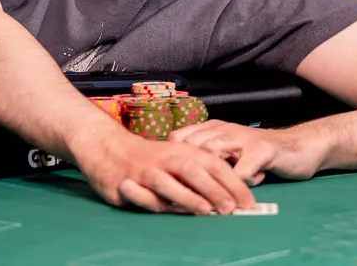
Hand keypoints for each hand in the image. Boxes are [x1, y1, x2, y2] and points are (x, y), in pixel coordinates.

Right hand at [74, 131, 255, 215]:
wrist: (108, 147)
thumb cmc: (151, 158)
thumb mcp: (178, 158)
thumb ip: (202, 176)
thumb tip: (232, 198)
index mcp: (184, 152)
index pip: (213, 165)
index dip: (232, 183)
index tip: (248, 202)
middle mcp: (166, 160)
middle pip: (192, 172)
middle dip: (213, 190)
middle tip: (230, 208)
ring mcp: (145, 172)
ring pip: (167, 183)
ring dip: (186, 197)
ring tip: (204, 210)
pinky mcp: (125, 183)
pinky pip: (140, 195)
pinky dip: (151, 201)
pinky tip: (165, 208)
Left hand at [169, 121, 328, 184]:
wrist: (298, 147)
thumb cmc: (258, 155)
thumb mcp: (228, 152)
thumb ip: (208, 159)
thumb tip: (181, 178)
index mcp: (213, 128)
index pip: (179, 137)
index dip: (175, 158)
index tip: (177, 178)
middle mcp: (224, 129)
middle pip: (191, 146)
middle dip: (190, 170)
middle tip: (195, 189)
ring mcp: (243, 137)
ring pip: (212, 154)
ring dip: (212, 178)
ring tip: (219, 192)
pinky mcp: (262, 149)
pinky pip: (242, 170)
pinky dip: (241, 182)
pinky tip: (250, 184)